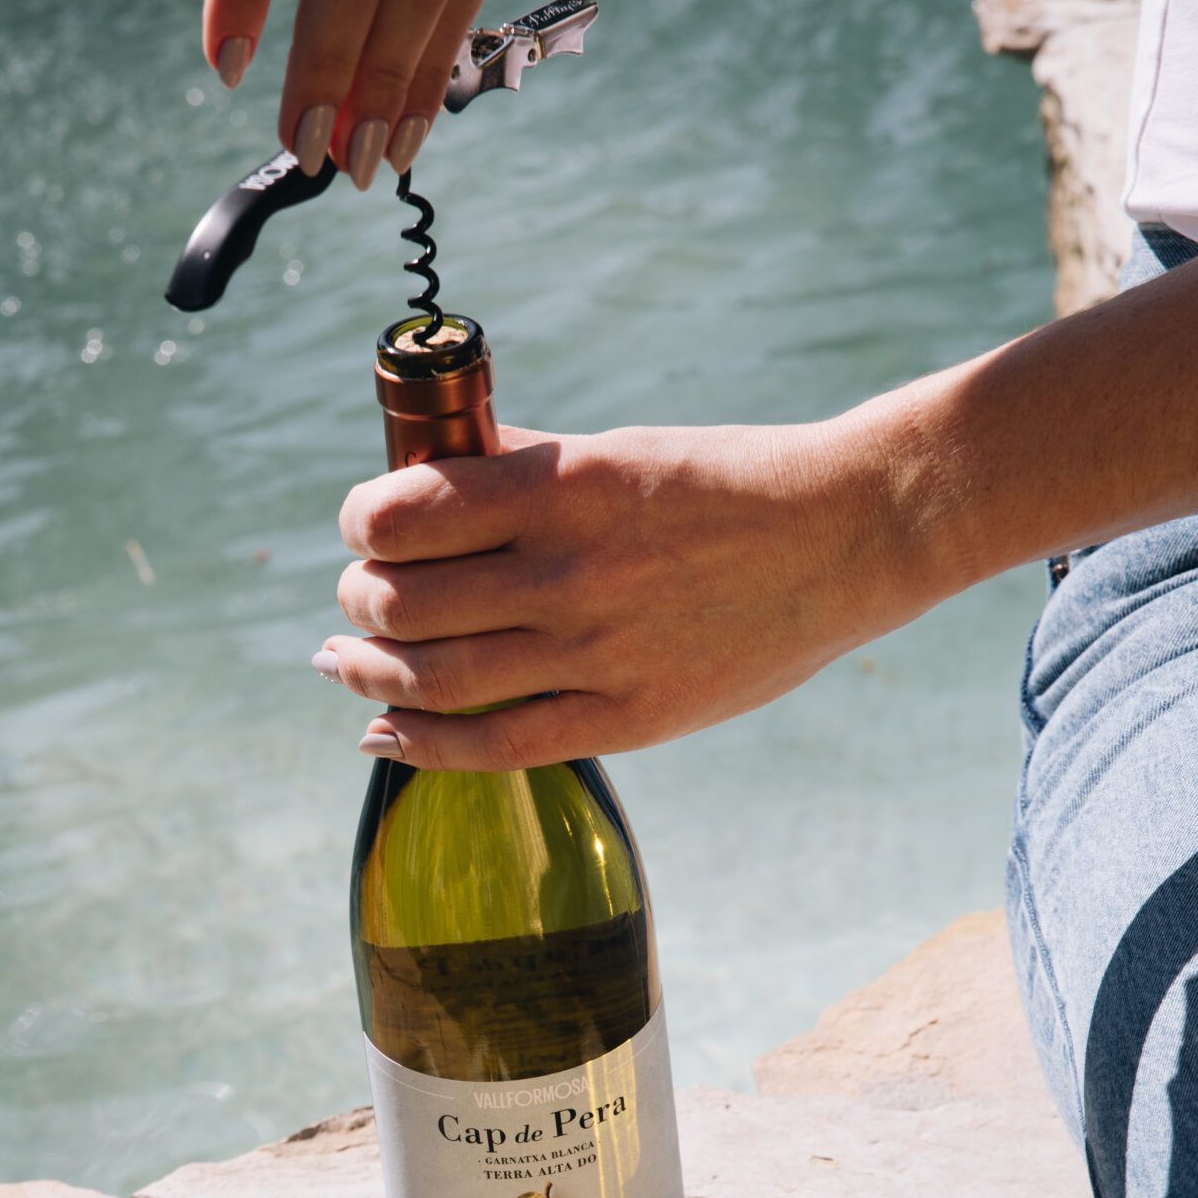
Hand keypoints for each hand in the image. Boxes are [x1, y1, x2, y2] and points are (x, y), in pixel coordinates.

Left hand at [319, 418, 928, 768]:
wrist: (850, 537)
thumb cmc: (731, 483)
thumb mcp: (621, 451)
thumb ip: (524, 464)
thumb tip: (430, 469)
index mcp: (564, 488)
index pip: (403, 513)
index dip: (360, 523)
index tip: (362, 528)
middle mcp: (568, 572)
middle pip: (402, 602)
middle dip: (359, 601)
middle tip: (357, 599)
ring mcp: (596, 652)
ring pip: (433, 678)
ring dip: (368, 672)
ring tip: (346, 662)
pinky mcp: (626, 717)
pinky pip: (495, 746)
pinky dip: (421, 742)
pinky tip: (383, 731)